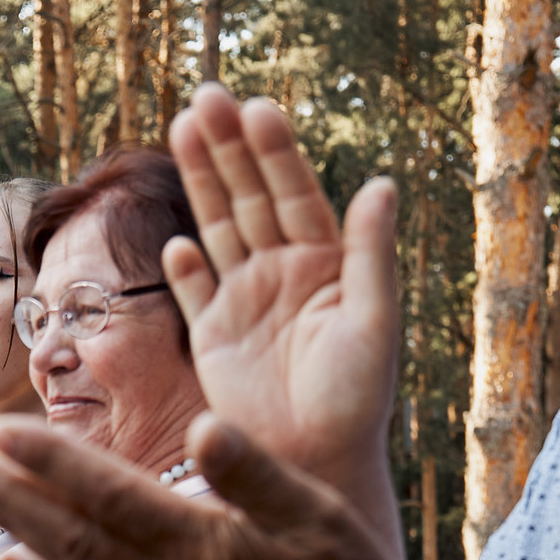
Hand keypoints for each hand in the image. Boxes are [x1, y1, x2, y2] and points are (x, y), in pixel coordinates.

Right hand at [164, 87, 400, 509]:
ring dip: (200, 182)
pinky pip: (194, 292)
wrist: (317, 462)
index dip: (274, 152)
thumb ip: (371, 253)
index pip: (295, 193)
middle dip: (227, 148)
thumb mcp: (373, 321)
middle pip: (249, 197)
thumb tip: (383, 184)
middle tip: (206, 97)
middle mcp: (282, 272)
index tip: (256, 109)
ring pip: (217, 228)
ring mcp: (244, 300)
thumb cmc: (356, 397)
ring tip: (183, 127)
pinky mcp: (212, 337)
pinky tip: (176, 244)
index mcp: (326, 263)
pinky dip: (184, 268)